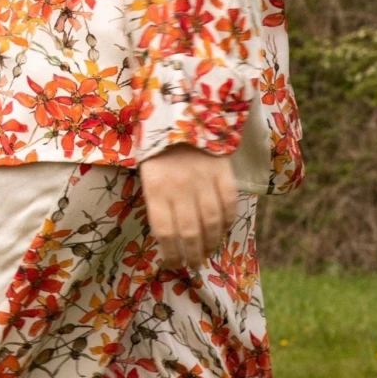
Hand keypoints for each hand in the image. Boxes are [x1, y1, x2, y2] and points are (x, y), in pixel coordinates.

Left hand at [138, 143, 238, 270]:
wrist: (181, 112)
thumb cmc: (159, 147)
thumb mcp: (147, 172)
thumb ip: (156, 201)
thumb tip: (167, 237)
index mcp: (155, 187)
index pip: (164, 232)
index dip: (170, 254)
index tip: (172, 264)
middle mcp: (180, 186)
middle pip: (189, 232)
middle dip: (192, 255)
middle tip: (193, 265)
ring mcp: (203, 179)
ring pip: (211, 223)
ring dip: (211, 243)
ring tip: (208, 252)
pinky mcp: (223, 172)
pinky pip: (229, 204)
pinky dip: (227, 221)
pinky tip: (222, 230)